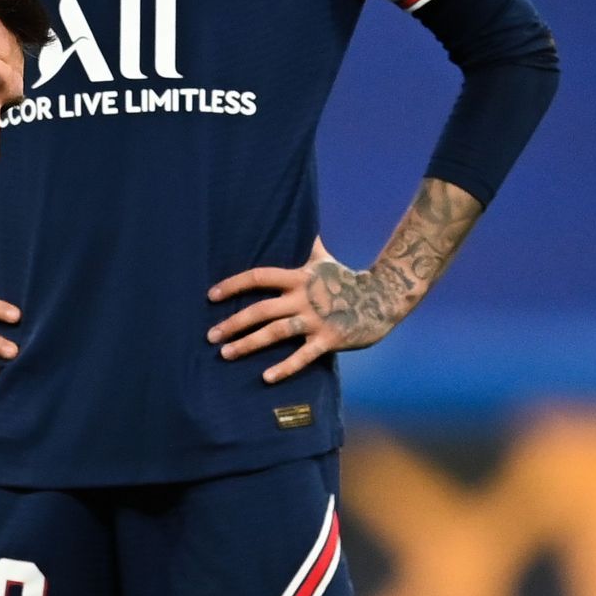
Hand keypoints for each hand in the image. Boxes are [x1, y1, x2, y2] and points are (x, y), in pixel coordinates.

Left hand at [207, 234, 402, 384]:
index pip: (259, 277)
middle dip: (233, 323)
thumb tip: (301, 218)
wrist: (384, 297)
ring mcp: (316, 319)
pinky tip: (265, 378)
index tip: (211, 296)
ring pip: (275, 332)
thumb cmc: (347, 279)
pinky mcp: (329, 339)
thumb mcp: (324, 259)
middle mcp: (303, 298)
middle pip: (261, 309)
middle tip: (210, 336)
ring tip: (225, 354)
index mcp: (298, 278)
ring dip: (248, 344)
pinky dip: (284, 367)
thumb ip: (307, 245)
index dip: (234, 285)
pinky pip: (303, 356)